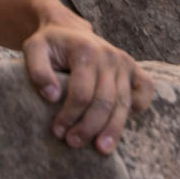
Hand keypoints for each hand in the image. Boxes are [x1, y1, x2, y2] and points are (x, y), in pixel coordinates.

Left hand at [22, 22, 154, 153]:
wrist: (68, 29)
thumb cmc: (49, 44)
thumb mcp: (33, 48)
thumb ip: (37, 70)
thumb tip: (52, 96)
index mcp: (86, 50)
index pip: (81, 93)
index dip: (69, 115)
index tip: (57, 131)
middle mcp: (110, 56)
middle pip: (104, 102)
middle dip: (89, 127)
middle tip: (73, 143)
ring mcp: (124, 62)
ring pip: (123, 103)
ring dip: (112, 129)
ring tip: (100, 149)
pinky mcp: (134, 68)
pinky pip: (145, 90)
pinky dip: (140, 107)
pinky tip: (124, 123)